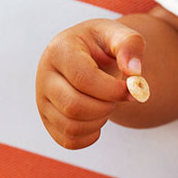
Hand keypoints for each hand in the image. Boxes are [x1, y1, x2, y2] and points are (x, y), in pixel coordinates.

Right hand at [35, 19, 144, 148]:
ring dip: (99, 122)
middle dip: (105, 107)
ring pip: (71, 127)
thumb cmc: (104, 46)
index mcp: (60, 50)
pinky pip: (69, 141)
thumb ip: (130, 45)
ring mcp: (43, 100)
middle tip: (116, 97)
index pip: (83, 79)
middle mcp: (44, 76)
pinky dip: (90, 136)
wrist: (90, 58)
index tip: (130, 90)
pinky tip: (98, 118)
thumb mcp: (118, 35)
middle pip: (74, 106)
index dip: (112, 90)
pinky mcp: (48, 120)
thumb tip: (134, 73)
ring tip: (106, 105)